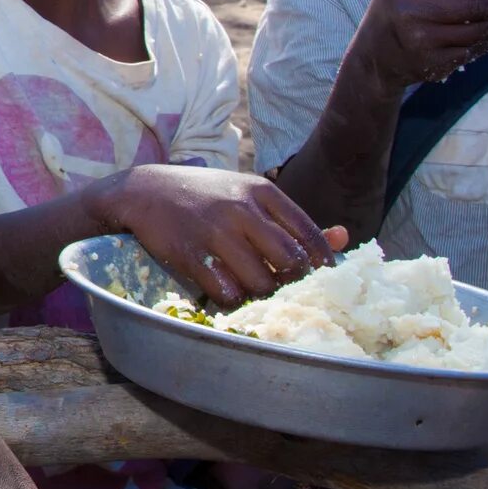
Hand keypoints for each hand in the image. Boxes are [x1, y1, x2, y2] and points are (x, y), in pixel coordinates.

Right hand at [105, 164, 348, 305]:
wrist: (143, 190)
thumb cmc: (206, 195)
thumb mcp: (250, 195)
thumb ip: (293, 219)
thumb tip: (344, 239)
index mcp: (262, 191)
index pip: (309, 236)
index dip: (321, 266)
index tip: (320, 280)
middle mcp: (241, 208)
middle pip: (289, 262)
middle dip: (292, 283)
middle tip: (286, 290)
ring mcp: (214, 231)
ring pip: (260, 281)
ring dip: (262, 294)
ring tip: (256, 292)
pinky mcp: (189, 253)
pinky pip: (226, 291)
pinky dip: (232, 299)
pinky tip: (228, 292)